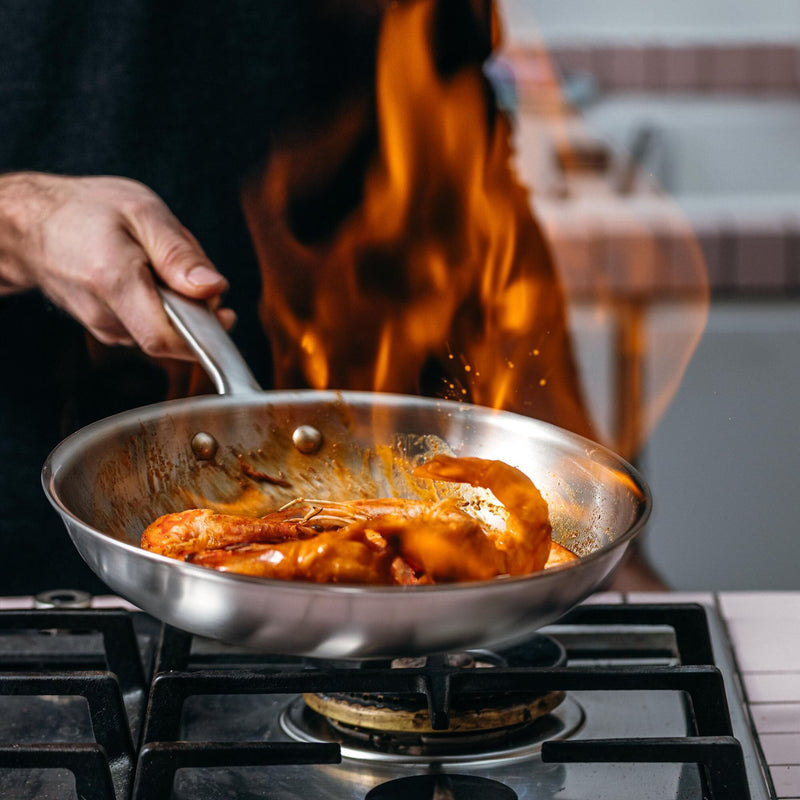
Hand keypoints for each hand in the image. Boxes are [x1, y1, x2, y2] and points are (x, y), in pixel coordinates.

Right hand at [0, 172, 234, 358]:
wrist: (31, 225)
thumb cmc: (85, 210)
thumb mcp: (142, 211)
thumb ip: (179, 253)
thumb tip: (214, 288)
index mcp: (114, 282)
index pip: (165, 338)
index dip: (204, 336)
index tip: (226, 315)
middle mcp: (106, 315)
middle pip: (173, 332)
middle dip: (196, 306)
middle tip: (187, 267)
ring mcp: (105, 327)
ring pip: (164, 328)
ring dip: (178, 302)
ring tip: (158, 263)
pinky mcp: (109, 329)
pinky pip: (151, 324)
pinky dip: (162, 304)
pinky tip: (147, 275)